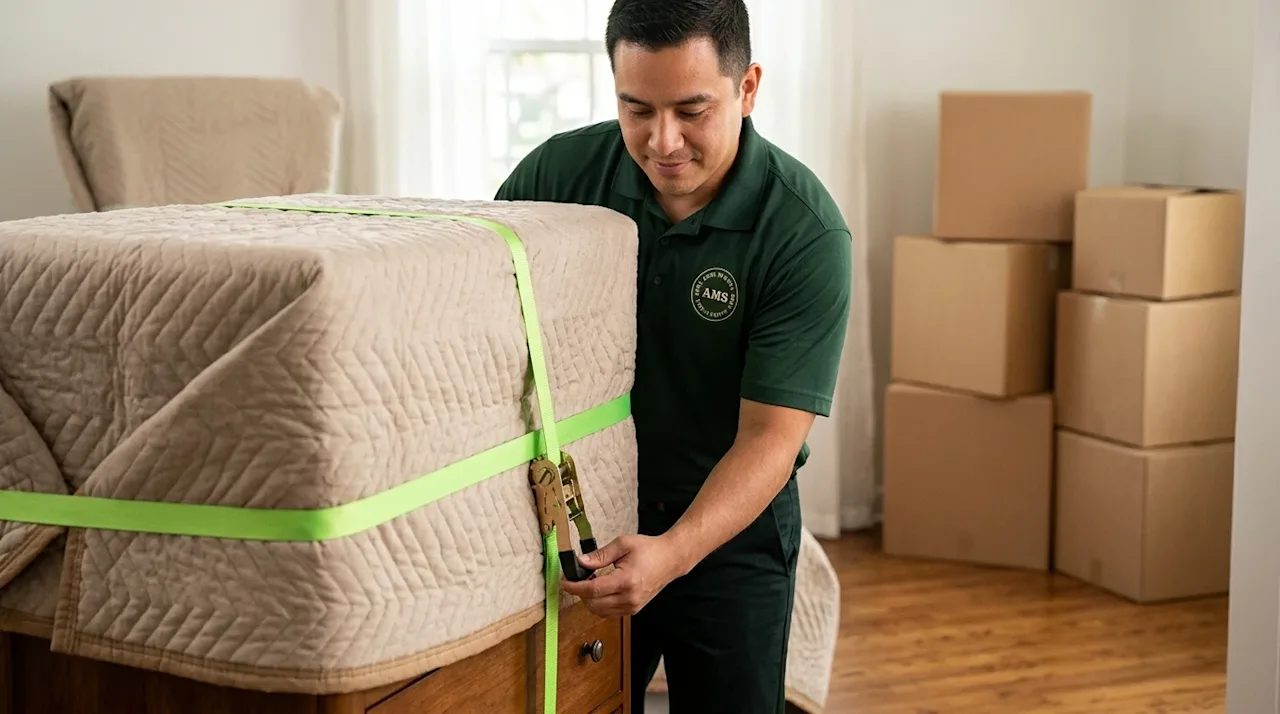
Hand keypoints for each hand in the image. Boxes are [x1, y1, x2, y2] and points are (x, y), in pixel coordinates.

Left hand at [560, 534, 685, 616]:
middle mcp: (630, 598)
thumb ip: (600, 555)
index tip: (564, 582)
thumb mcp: (623, 544)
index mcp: (627, 580)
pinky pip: (609, 612)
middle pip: (593, 604)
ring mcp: (632, 606)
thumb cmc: (649, 549)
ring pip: (600, 611)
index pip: (593, 590)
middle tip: (578, 578)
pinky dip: (599, 604)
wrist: (671, 559)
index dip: (575, 587)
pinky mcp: (633, 609)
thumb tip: (580, 562)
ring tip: (591, 582)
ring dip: (589, 600)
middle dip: (580, 593)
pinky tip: (601, 589)